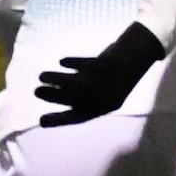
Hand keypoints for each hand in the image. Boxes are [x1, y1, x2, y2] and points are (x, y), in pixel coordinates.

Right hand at [34, 23, 165, 126]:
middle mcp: (106, 97)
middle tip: (36, 92)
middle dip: (54, 97)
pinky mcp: (107, 65)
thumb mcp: (104, 88)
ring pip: (76, 84)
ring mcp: (107, 81)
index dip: (60, 120)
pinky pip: (85, 65)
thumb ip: (84, 93)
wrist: (139, 54)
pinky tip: (61, 62)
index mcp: (106, 106)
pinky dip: (72, 64)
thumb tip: (55, 92)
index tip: (41, 121)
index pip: (79, 117)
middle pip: (75, 100)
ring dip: (57, 80)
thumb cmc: (117, 73)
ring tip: (41, 76)